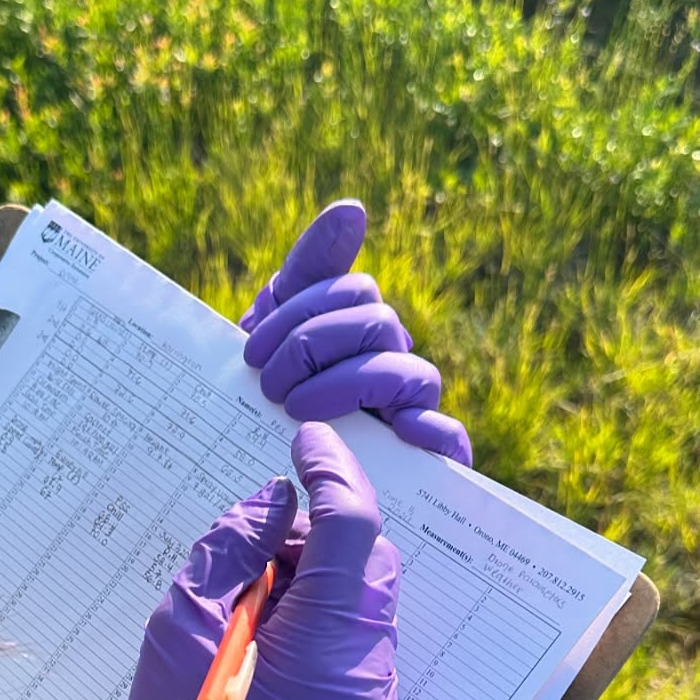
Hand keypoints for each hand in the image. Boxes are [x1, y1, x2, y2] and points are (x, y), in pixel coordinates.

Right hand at [106, 423, 400, 699]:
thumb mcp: (181, 619)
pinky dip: (325, 624)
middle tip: (254, 562)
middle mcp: (367, 673)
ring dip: (320, 584)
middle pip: (370, 563)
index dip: (332, 473)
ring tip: (254, 615)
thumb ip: (234, 544)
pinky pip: (363, 641)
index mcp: (322, 645)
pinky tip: (273, 648)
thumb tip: (279, 498)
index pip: (352, 528)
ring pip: (369, 601)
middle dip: (318, 542)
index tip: (309, 441)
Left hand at [242, 200, 471, 463]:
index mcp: (358, 328)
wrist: (269, 489)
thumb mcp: (276, 337)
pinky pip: (449, 436)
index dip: (300, 312)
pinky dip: (430, 432)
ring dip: (346, 384)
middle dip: (313, 345)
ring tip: (298, 410)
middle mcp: (392, 360)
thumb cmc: (274, 405)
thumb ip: (310, 271)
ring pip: (407, 370)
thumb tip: (353, 209)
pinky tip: (397, 430)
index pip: (351, 290)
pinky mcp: (427, 457)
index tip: (251, 352)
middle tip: (268, 384)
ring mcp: (412, 407)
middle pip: (376, 322)